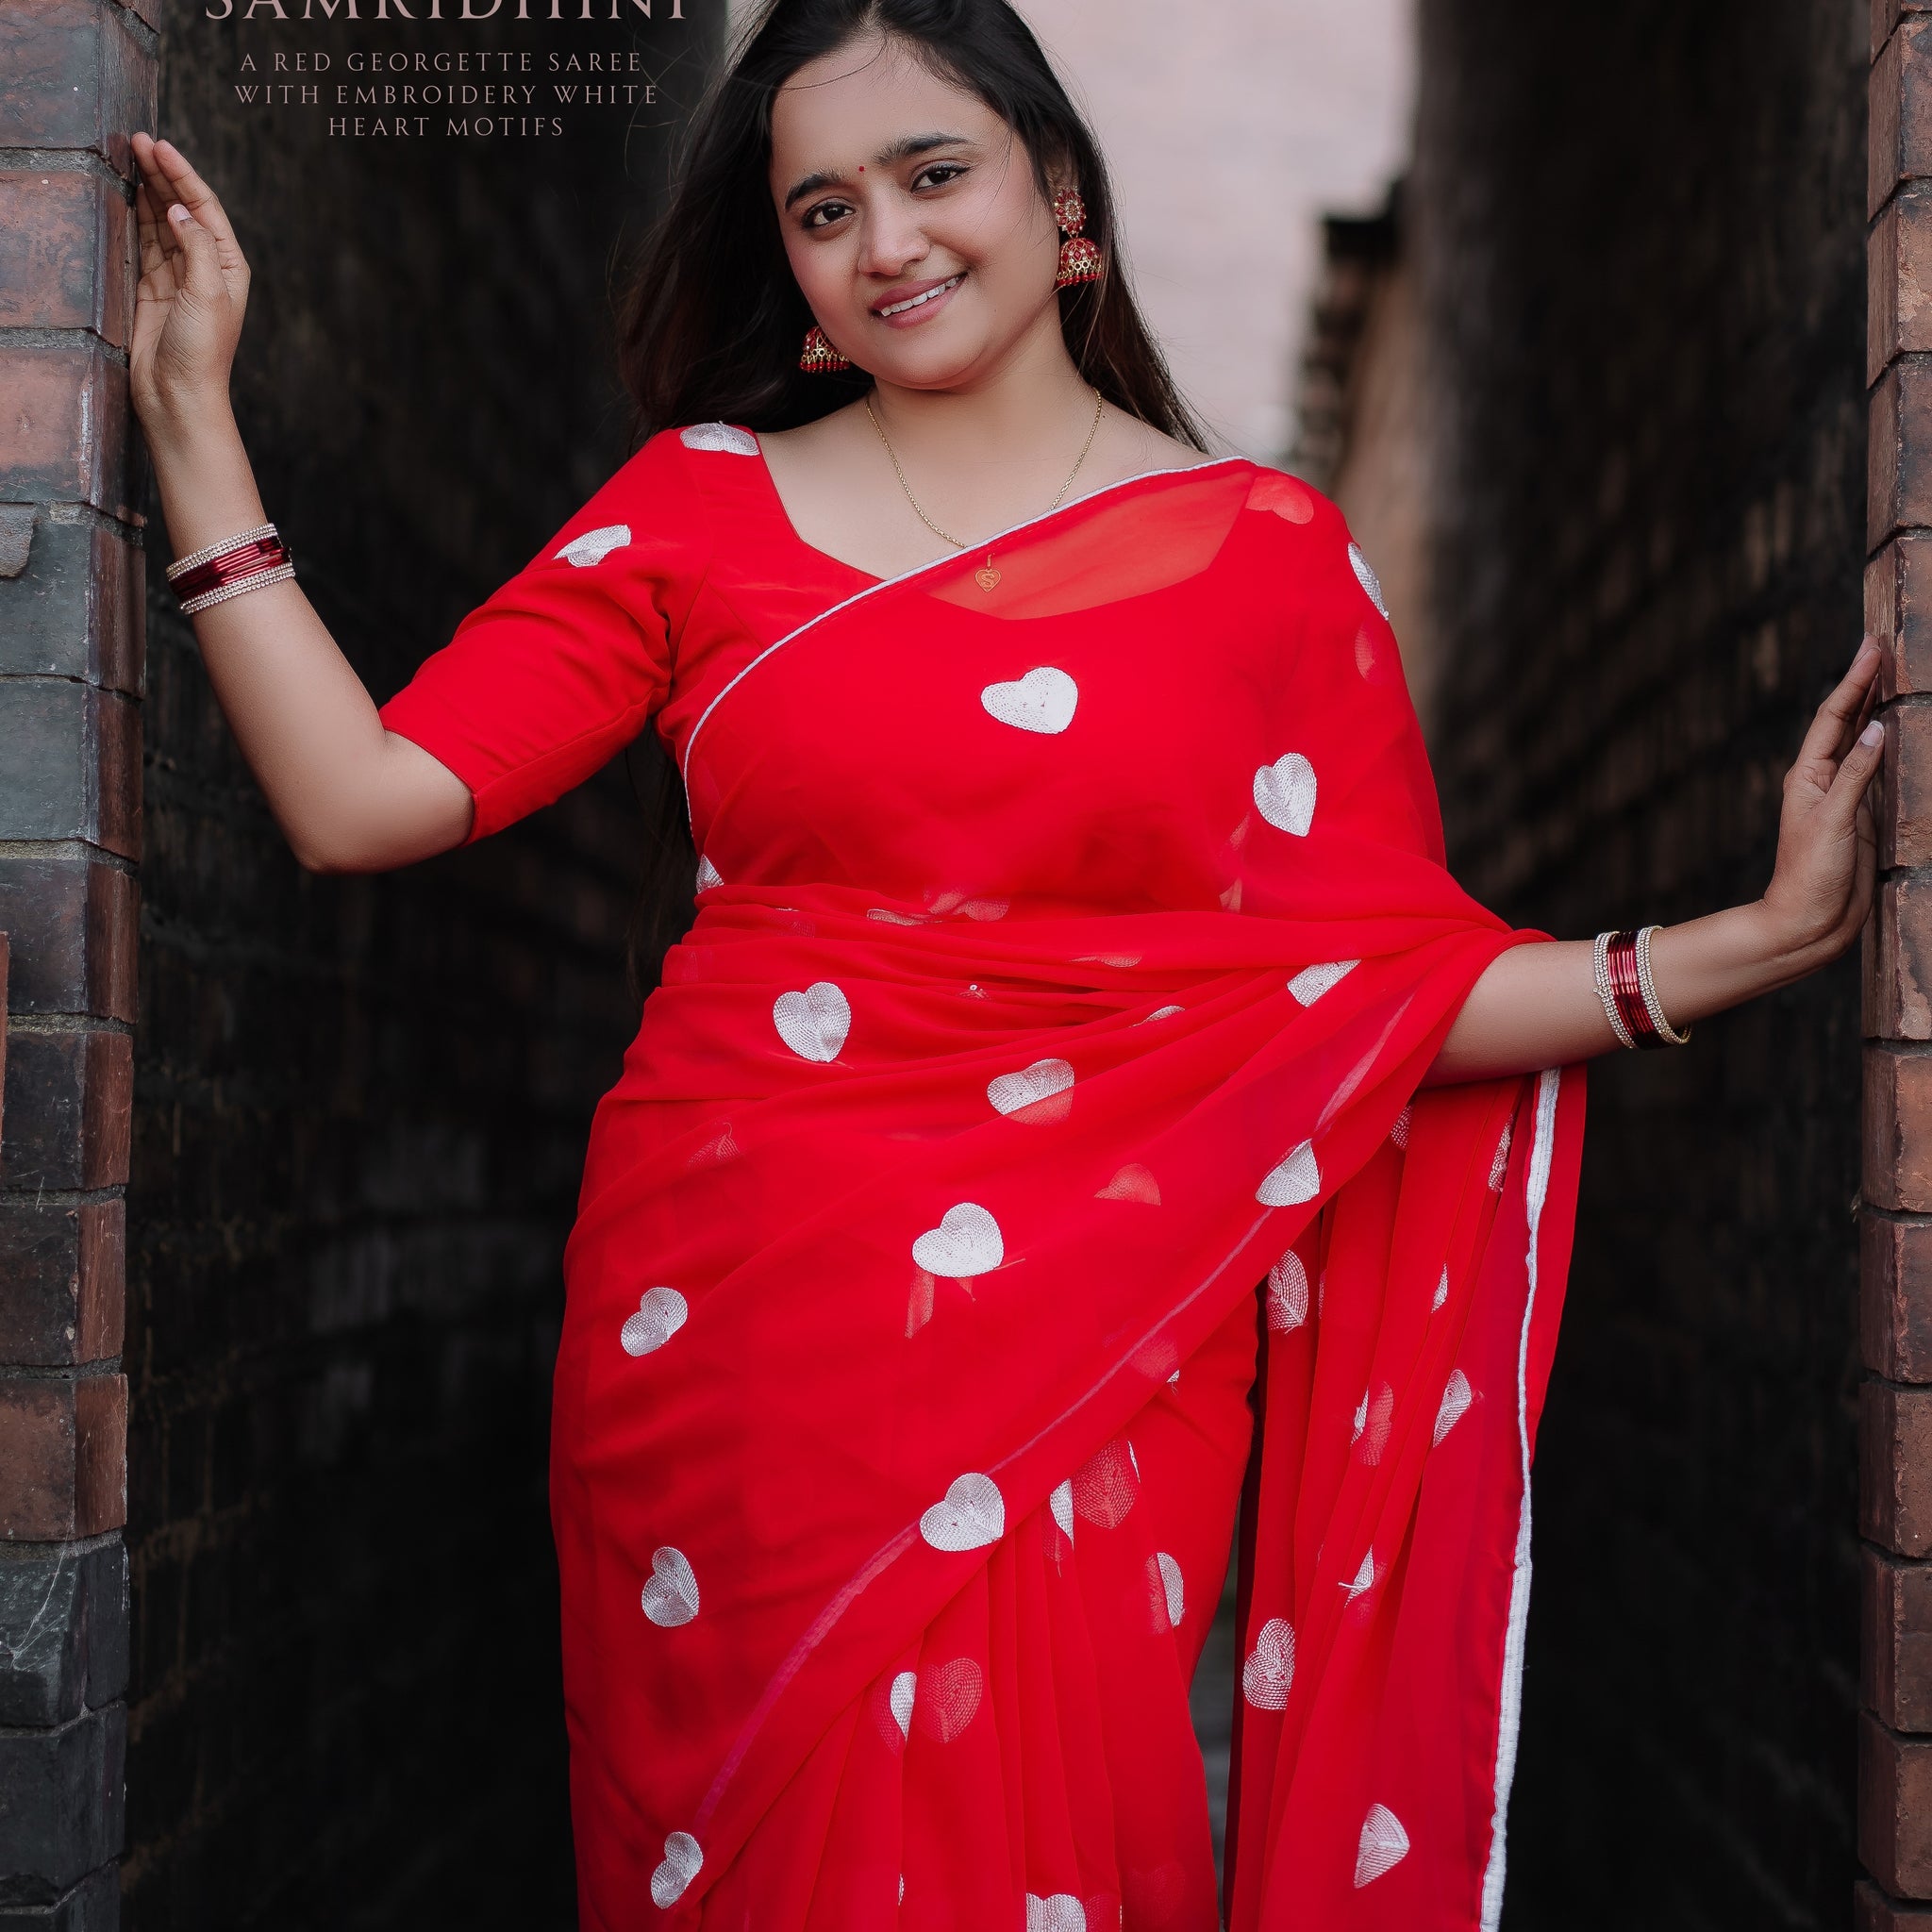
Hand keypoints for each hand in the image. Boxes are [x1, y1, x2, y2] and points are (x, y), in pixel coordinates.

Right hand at [129, 134, 250, 439]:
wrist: (178, 395)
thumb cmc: (201, 352)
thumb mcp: (207, 293)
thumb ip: (195, 246)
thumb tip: (178, 210)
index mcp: (228, 267)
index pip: (205, 208)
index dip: (183, 175)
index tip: (160, 147)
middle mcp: (205, 268)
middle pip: (182, 209)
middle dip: (162, 174)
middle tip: (138, 140)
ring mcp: (177, 277)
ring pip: (160, 222)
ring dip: (147, 189)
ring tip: (130, 155)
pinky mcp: (152, 289)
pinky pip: (143, 243)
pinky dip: (134, 217)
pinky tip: (126, 193)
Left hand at [1759, 634, 1883, 968]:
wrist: (1809, 922)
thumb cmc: (1810, 875)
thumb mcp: (1833, 821)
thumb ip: (1856, 775)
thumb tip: (1876, 729)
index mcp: (1809, 776)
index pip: (1835, 717)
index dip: (1854, 681)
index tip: (1872, 647)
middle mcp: (1825, 781)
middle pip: (1848, 722)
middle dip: (1865, 685)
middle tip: (1883, 647)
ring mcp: (1845, 798)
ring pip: (1864, 743)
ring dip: (1876, 710)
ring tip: (1893, 678)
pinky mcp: (1864, 817)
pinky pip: (1879, 771)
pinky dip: (1890, 746)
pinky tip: (1899, 731)